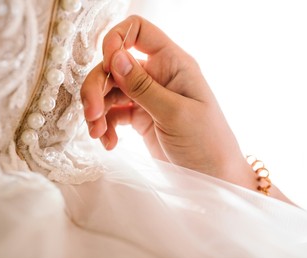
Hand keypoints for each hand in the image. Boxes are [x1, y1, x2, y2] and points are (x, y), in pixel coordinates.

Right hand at [81, 15, 283, 197]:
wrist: (214, 177)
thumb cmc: (207, 143)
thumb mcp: (176, 113)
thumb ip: (143, 86)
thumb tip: (115, 57)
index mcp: (173, 64)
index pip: (138, 30)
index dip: (116, 40)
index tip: (107, 67)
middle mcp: (158, 76)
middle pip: (115, 64)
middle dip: (97, 86)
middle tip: (92, 114)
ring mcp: (148, 97)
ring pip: (110, 90)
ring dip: (97, 109)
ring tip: (97, 133)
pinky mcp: (140, 117)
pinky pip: (114, 113)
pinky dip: (106, 125)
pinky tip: (108, 142)